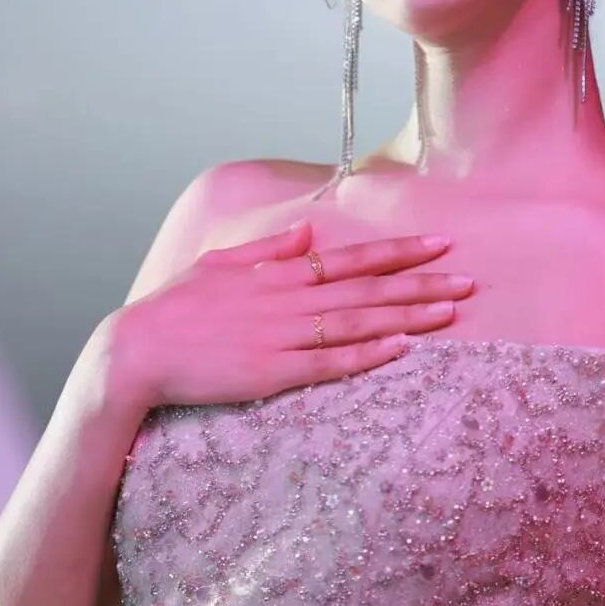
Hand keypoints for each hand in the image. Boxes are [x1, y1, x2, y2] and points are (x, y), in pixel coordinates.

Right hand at [107, 217, 473, 408]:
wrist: (136, 350)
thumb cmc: (176, 307)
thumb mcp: (220, 264)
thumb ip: (269, 250)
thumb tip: (308, 233)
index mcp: (277, 273)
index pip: (351, 258)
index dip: (398, 252)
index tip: (439, 244)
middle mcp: (287, 300)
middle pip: (366, 289)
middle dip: (420, 285)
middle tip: (468, 281)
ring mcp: (281, 337)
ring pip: (356, 323)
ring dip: (406, 317)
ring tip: (449, 313)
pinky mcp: (271, 373)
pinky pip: (328, 363)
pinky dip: (366, 355)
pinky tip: (400, 350)